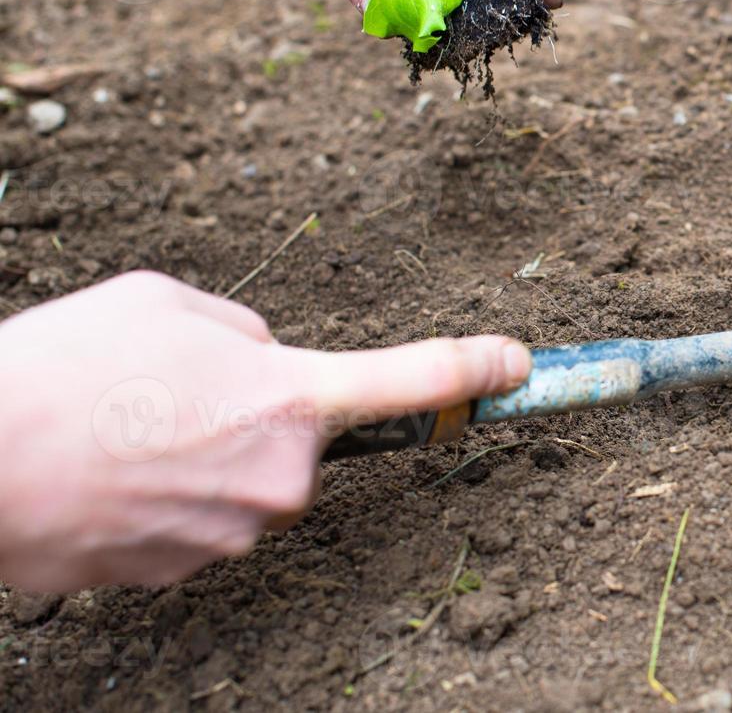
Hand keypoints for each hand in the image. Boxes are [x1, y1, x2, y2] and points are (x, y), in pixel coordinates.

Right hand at [0, 271, 531, 592]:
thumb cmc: (67, 367)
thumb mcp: (170, 304)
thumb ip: (248, 332)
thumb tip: (267, 360)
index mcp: (293, 396)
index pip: (414, 380)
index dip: (473, 369)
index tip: (517, 366)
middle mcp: (281, 478)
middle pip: (298, 438)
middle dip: (253, 412)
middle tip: (171, 393)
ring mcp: (233, 535)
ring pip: (245, 482)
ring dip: (202, 455)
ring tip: (123, 429)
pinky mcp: (183, 573)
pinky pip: (199, 522)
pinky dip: (167, 497)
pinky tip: (110, 472)